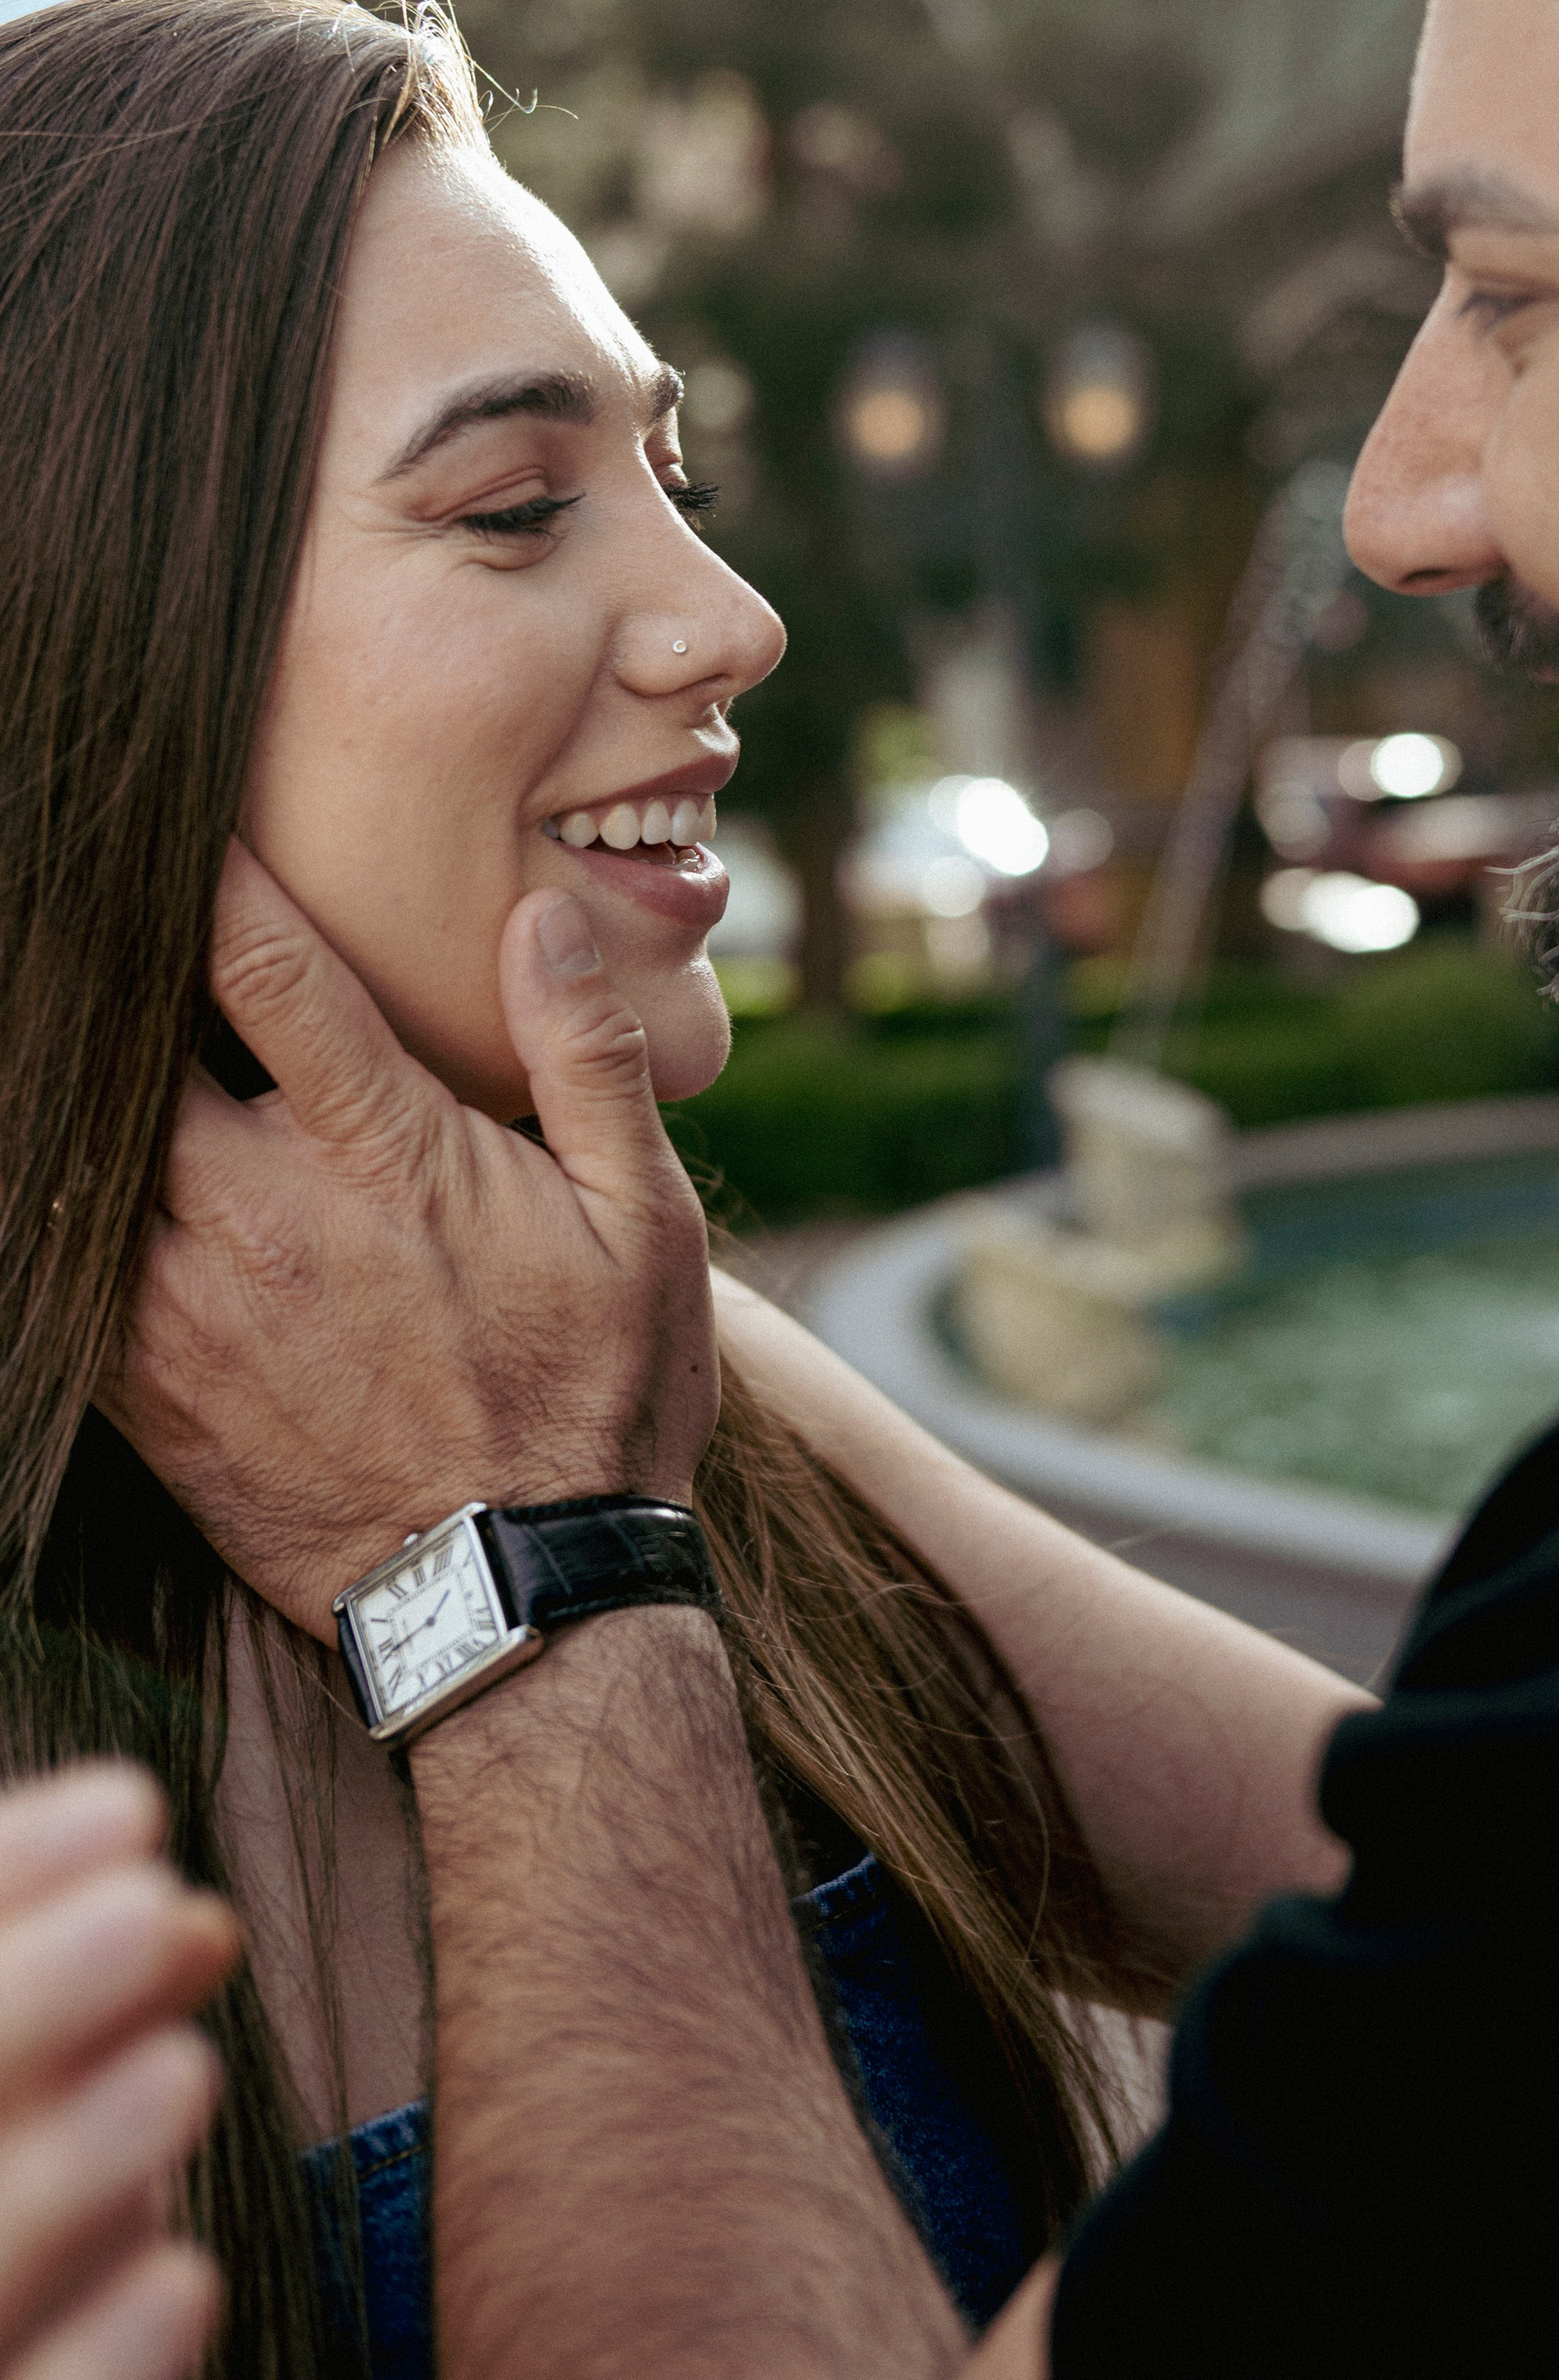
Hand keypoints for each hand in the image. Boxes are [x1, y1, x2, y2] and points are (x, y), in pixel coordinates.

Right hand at [0, 1767, 237, 2379]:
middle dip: (21, 2012)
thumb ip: (68, 2002)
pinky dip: (93, 2368)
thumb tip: (196, 1925)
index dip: (4, 1876)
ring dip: (58, 2180)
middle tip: (152, 1911)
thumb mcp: (41, 2054)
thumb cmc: (44, 2175)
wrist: (32, 2322)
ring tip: (184, 2070)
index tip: (130, 1803)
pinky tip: (186, 2279)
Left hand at [104, 846, 719, 1639]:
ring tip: (61, 1021)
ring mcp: (188, 1304)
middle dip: (99, 965)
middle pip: (125, 1041)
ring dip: (69, 1082)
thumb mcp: (648, 1221)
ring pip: (73, 1151)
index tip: (172, 805)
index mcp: (384, 1150)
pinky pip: (54, 1273)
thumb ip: (584, 1056)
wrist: (520, 1604)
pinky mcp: (145, 1388)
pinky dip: (48, 1208)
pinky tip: (62, 1171)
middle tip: (76, 898)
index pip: (262, 964)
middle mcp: (260, 1211)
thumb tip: (538, 916)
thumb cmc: (597, 1395)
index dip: (206, 868)